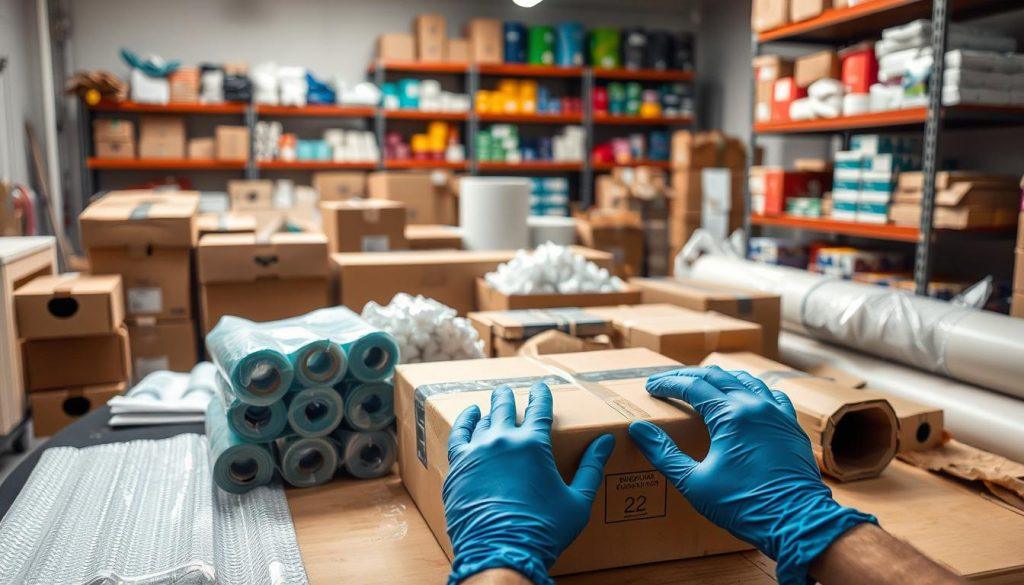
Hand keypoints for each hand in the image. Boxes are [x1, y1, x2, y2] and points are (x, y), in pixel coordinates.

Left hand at [442, 383, 614, 584]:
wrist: (502, 553)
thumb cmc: (544, 530)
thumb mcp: (578, 501)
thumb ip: (591, 468)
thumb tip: (606, 441)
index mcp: (533, 445)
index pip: (540, 409)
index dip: (541, 395)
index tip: (541, 387)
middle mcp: (503, 441)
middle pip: (505, 407)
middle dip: (509, 396)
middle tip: (508, 389)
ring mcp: (477, 452)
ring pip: (483, 420)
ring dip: (489, 410)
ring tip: (491, 404)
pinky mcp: (458, 467)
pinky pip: (458, 436)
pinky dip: (465, 422)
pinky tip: (469, 417)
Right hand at [628, 367, 875, 584]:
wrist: (797, 522)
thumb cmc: (744, 505)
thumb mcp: (694, 482)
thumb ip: (664, 453)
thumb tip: (638, 429)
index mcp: (731, 415)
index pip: (692, 386)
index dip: (668, 384)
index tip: (651, 386)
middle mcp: (755, 405)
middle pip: (717, 376)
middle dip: (688, 376)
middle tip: (668, 382)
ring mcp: (777, 413)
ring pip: (744, 380)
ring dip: (719, 379)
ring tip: (702, 385)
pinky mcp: (791, 426)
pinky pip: (770, 395)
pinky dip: (750, 390)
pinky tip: (745, 398)